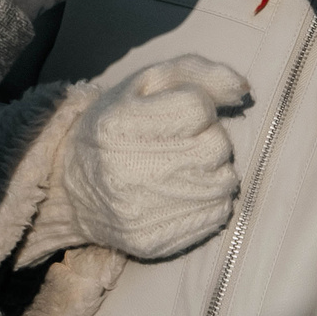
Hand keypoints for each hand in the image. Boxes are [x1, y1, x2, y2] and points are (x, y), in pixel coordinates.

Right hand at [25, 55, 249, 261]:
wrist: (73, 187)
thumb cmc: (120, 124)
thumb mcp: (148, 84)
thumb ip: (199, 74)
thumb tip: (243, 89)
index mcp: (119, 125)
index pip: (196, 108)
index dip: (198, 107)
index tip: (181, 115)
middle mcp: (126, 171)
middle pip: (215, 147)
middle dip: (211, 138)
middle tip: (188, 142)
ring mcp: (140, 212)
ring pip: (223, 182)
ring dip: (215, 169)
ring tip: (189, 166)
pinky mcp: (153, 242)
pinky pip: (216, 215)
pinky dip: (212, 199)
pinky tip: (188, 192)